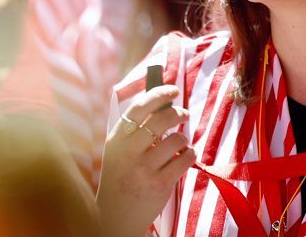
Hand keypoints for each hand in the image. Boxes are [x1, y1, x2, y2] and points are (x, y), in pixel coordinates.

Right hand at [96, 85, 194, 236]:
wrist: (115, 215)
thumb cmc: (121, 175)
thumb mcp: (118, 150)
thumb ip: (135, 129)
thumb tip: (163, 103)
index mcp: (117, 139)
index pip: (139, 107)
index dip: (159, 94)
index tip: (173, 90)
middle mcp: (128, 152)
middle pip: (161, 119)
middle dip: (178, 113)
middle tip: (184, 114)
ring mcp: (144, 169)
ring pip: (177, 140)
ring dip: (183, 138)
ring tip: (180, 143)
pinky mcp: (160, 184)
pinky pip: (185, 160)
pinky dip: (190, 155)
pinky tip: (184, 157)